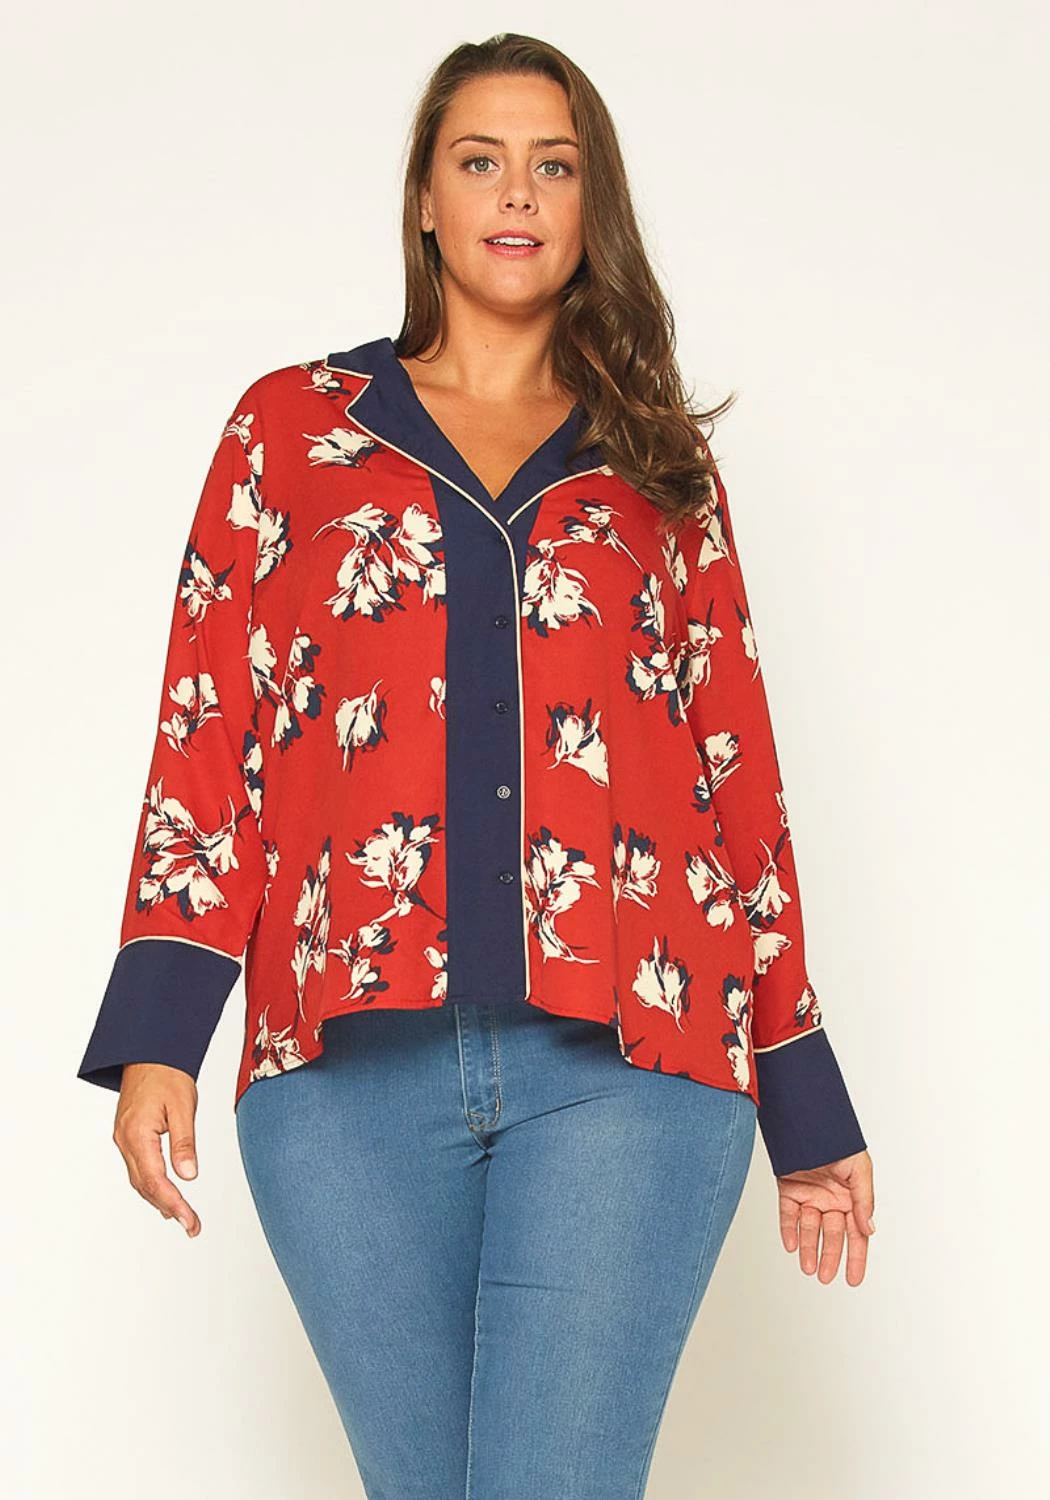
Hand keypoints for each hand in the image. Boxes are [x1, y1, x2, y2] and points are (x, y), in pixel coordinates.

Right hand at [112, 1063, 201, 1237]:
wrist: (149, 1052)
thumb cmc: (167, 1073)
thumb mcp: (183, 1106)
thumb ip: (185, 1143)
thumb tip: (189, 1175)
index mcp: (137, 1135)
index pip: (155, 1180)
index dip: (174, 1204)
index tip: (190, 1221)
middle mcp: (125, 1140)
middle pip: (146, 1186)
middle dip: (170, 1208)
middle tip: (193, 1226)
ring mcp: (124, 1139)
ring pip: (140, 1179)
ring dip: (160, 1200)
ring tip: (183, 1217)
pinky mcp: (128, 1136)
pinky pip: (139, 1168)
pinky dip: (153, 1185)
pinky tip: (166, 1195)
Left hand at [776, 1148, 874, 1285]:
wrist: (810, 1120)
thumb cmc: (840, 1142)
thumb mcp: (860, 1170)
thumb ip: (864, 1200)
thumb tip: (869, 1229)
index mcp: (851, 1198)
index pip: (856, 1235)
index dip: (856, 1258)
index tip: (853, 1279)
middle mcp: (831, 1201)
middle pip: (832, 1236)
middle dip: (830, 1257)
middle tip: (825, 1278)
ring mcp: (810, 1196)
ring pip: (809, 1229)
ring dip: (808, 1248)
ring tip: (807, 1267)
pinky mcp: (789, 1189)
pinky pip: (788, 1214)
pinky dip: (788, 1229)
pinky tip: (790, 1244)